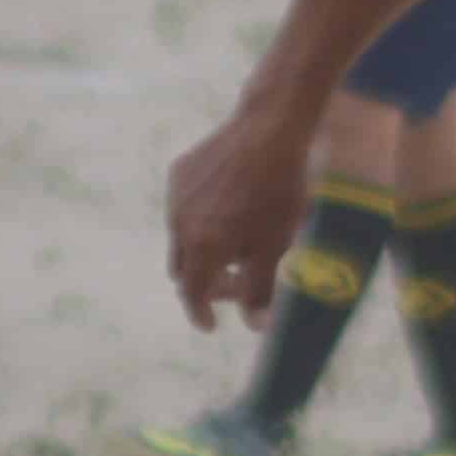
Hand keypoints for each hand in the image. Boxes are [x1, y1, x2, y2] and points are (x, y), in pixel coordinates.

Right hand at [167, 106, 315, 331]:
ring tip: (238, 245)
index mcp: (200, 246)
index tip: (211, 325)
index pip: (192, 293)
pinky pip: (183, 208)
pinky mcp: (180, 172)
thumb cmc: (279, 193)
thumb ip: (261, 289)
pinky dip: (201, 220)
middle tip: (233, 285)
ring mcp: (176, 196)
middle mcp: (179, 223)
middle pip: (183, 269)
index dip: (201, 313)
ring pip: (181, 237)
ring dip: (202, 251)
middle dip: (204, 283)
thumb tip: (255, 326)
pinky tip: (230, 209)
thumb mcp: (276, 246)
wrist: (268, 129)